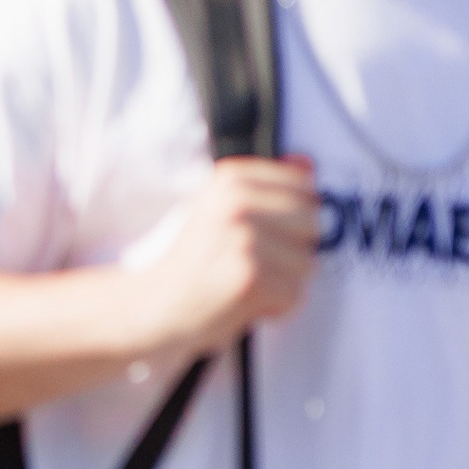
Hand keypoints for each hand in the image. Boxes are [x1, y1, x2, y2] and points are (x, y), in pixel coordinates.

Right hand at [138, 156, 320, 354]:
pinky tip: (245, 299)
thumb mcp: (221, 208)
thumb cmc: (194, 258)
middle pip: (312, 224)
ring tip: (245, 280)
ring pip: (306, 264)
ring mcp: (243, 237)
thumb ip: (268, 185)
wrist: (157, 302)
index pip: (302, 186)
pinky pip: (294, 293)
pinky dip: (275, 306)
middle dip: (293, 250)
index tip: (267, 231)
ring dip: (283, 282)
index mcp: (229, 179)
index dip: (294, 216)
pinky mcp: (249, 274)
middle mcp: (235, 202)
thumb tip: (308, 163)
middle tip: (254, 260)